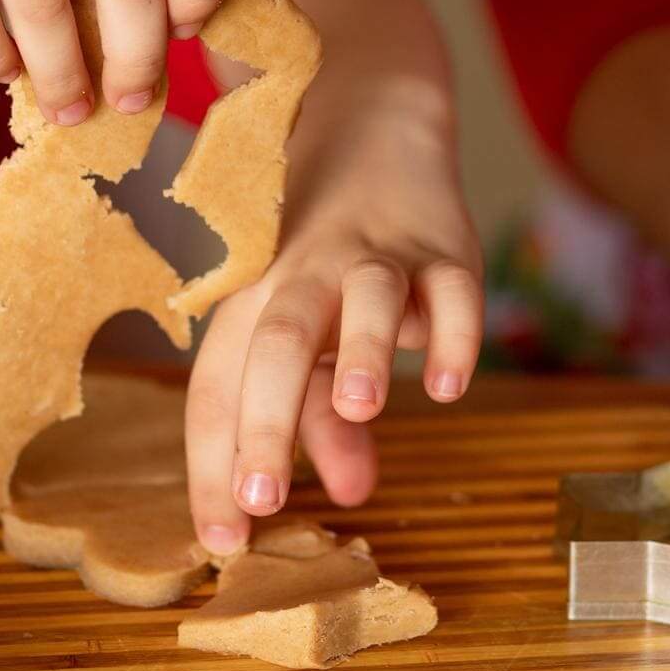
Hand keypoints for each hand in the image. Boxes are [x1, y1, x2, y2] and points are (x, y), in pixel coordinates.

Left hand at [182, 92, 482, 552]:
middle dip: (267, 423)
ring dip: (361, 351)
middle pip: (276, 345)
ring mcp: (375, 257)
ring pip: (361, 299)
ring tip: (362, 409)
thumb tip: (349, 495)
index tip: (221, 543)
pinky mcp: (445, 246)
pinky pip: (453, 287)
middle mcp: (303, 277)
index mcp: (252, 305)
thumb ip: (325, 420)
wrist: (374, 127)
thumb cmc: (328, 258)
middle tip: (264, 502)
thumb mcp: (315, 338)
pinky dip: (454, 330)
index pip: (218, 389)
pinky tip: (449, 383)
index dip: (215, 467)